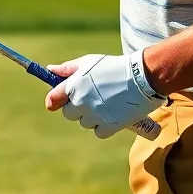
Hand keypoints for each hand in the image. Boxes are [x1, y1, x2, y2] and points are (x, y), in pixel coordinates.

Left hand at [44, 51, 163, 138]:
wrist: (143, 78)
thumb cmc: (114, 67)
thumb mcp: (89, 62)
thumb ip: (68, 68)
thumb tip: (50, 70)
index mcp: (73, 85)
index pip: (53, 99)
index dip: (55, 100)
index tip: (58, 100)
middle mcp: (81, 102)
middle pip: (69, 113)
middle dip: (76, 107)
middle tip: (91, 98)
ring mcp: (94, 115)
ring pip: (84, 122)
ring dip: (91, 116)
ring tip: (106, 102)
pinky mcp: (108, 126)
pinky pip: (98, 131)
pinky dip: (103, 126)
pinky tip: (112, 113)